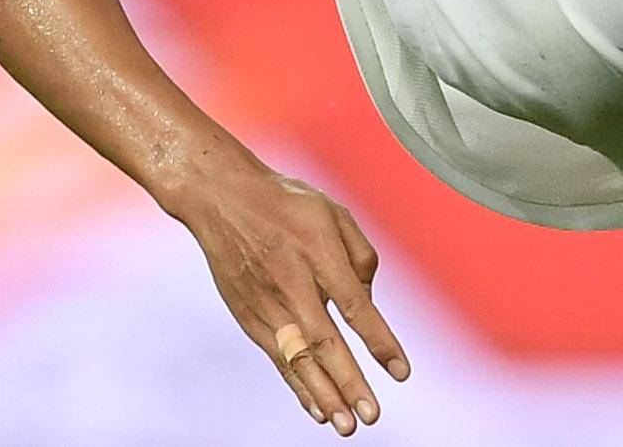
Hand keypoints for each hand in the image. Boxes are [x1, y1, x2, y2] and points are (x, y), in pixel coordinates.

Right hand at [168, 150, 410, 432]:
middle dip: (349, 383)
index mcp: (317, 252)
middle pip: (323, 342)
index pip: (354, 306)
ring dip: (323, 395)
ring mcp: (266, 304)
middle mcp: (290, 282)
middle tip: (371, 415)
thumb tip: (367, 302)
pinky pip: (278, 358)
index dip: (378, 341)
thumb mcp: (333, 211)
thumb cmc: (286, 203)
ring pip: (297, 358)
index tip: (400, 371)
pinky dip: (298, 385)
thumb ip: (360, 254)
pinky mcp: (248, 317)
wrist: (222, 198)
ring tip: (345, 425)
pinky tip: (317, 408)